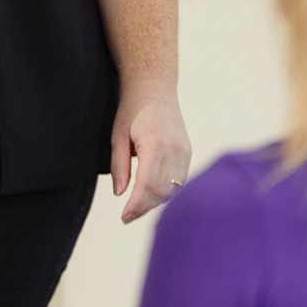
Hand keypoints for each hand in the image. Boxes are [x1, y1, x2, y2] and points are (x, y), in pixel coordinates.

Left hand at [110, 84, 191, 223]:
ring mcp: (184, 151)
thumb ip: (119, 166)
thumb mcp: (118, 136)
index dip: (136, 205)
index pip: (146, 184)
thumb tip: (120, 194)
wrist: (155, 89)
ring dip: (155, 202)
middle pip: (161, 190)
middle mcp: (173, 149)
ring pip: (172, 188)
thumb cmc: (133, 109)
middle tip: (128, 217)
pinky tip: (152, 196)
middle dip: (143, 207)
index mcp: (154, 144)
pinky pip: (179, 180)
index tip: (124, 217)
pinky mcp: (188, 152)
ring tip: (137, 209)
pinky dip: (166, 192)